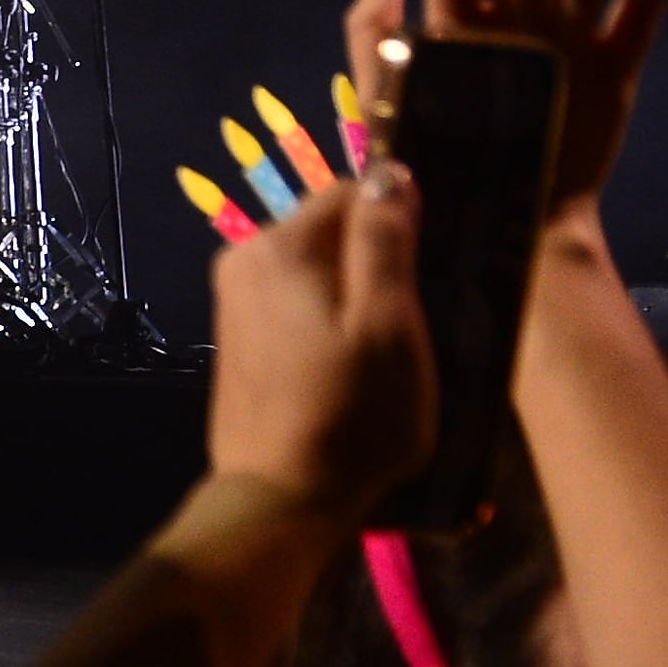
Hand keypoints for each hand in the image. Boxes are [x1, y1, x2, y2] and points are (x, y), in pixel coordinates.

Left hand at [202, 166, 431, 521]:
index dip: (402, 221)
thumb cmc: (353, 414)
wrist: (283, 496)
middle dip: (378, 258)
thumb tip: (390, 170)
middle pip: (332, 228)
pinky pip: (297, 299)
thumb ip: (386, 243)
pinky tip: (354, 361)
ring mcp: (235, 296)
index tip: (432, 270)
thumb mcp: (389, 327)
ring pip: (317, 266)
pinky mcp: (240, 333)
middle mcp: (245, 256)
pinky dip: (330, 315)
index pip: (354, 191)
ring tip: (390, 345)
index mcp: (281, 245)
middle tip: (417, 316)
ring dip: (356, 291)